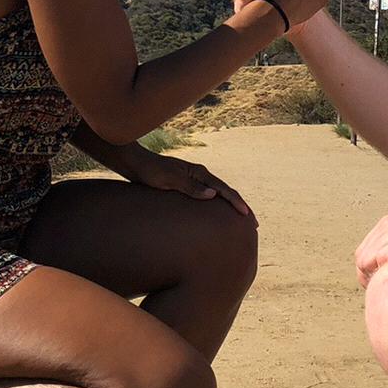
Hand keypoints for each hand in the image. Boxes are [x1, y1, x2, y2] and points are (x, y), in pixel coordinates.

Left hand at [129, 151, 253, 219]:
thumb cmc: (150, 172)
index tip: (248, 216)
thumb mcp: (169, 180)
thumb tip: (213, 195)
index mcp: (199, 173)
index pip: (224, 190)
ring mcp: (193, 180)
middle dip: (240, 207)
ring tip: (241, 221)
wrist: (134, 163)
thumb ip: (190, 187)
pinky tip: (217, 215)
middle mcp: (200, 175)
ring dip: (231, 207)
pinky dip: (218, 206)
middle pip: (226, 192)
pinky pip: (208, 197)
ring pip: (218, 195)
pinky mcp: (186, 185)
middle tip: (253, 224)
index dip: (237, 204)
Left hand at [353, 208, 387, 285]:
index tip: (382, 288)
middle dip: (370, 279)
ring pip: (368, 260)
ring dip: (377, 278)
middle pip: (362, 260)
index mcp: (387, 226)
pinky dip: (386, 273)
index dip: (368, 276)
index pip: (362, 256)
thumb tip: (381, 284)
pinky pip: (382, 258)